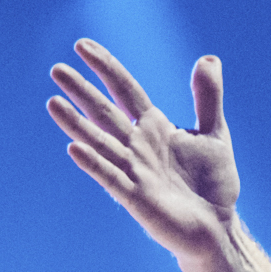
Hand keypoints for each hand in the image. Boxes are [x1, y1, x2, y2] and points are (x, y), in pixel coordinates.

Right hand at [45, 40, 239, 261]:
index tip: (82, 45)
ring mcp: (133, 170)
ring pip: (100, 142)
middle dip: (82, 91)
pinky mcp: (136, 197)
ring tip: (53, 102)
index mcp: (155, 128)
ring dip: (76, 124)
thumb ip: (208, 98)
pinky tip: (75, 148)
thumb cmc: (212, 183)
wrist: (217, 226)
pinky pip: (111, 177)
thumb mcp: (215, 134)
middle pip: (105, 112)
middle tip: (56, 69)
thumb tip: (209, 58)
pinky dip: (94, 163)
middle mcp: (138, 146)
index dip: (106, 68)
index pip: (125, 91)